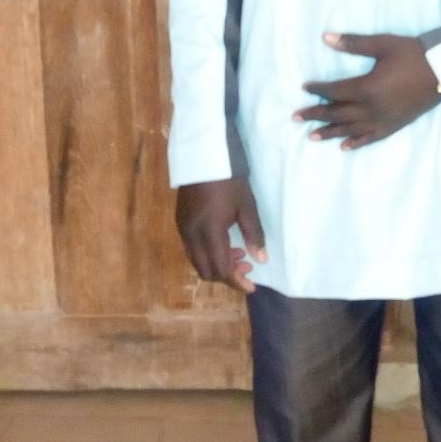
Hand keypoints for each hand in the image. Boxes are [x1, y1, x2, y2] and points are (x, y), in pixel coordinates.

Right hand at [175, 178, 266, 293]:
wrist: (204, 155)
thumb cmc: (230, 180)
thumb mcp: (247, 206)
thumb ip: (254, 235)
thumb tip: (261, 260)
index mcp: (210, 232)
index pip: (221, 269)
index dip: (237, 282)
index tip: (251, 287)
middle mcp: (192, 235)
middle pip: (206, 271)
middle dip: (227, 275)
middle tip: (247, 267)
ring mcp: (183, 229)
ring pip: (197, 261)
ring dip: (216, 264)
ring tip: (238, 254)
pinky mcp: (179, 222)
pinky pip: (191, 249)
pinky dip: (207, 254)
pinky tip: (223, 244)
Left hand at [295, 32, 440, 150]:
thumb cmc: (413, 54)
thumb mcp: (383, 44)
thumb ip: (353, 43)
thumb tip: (326, 38)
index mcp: (368, 88)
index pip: (335, 91)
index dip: (318, 90)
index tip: (305, 88)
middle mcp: (372, 109)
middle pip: (338, 113)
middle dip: (316, 115)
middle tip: (296, 117)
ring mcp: (384, 120)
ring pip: (351, 129)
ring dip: (330, 133)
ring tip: (311, 136)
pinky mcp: (394, 126)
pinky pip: (371, 137)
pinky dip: (356, 142)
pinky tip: (344, 146)